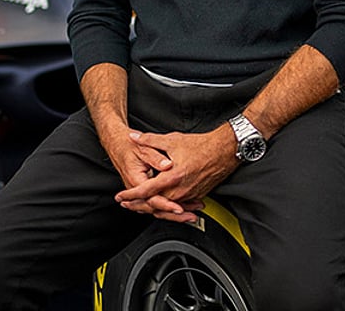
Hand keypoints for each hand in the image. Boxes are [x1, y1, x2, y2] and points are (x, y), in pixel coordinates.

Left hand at [114, 126, 237, 222]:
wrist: (224, 150)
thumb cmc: (202, 145)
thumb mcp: (172, 140)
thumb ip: (150, 140)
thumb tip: (135, 138)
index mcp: (172, 177)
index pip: (146, 191)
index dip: (130, 195)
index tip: (120, 197)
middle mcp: (181, 190)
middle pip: (154, 205)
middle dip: (137, 205)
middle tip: (125, 204)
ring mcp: (189, 195)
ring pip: (166, 207)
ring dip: (152, 207)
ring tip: (139, 206)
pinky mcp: (196, 196)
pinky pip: (178, 206)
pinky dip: (166, 207)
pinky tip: (161, 204)